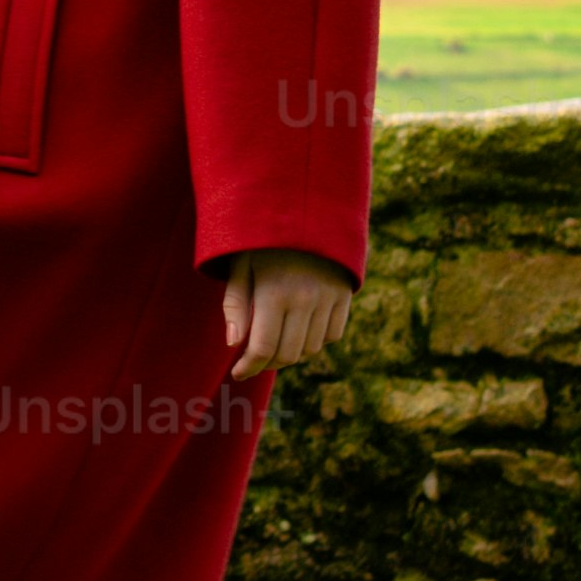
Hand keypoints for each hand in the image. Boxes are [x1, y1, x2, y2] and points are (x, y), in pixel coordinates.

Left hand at [213, 248, 355, 382]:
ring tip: (276, 340)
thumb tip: (234, 345)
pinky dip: (315, 340)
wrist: (309, 207)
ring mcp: (329, 298)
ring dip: (291, 353)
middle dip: (267, 363)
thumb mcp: (241, 264)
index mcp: (274, 292)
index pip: (262, 348)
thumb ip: (235, 304)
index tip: (238, 373)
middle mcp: (305, 299)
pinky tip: (300, 328)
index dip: (249, 367)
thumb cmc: (264, 238)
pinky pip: (332, 335)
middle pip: (287, 355)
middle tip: (254, 358)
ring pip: (310, 349)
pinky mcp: (345, 295)